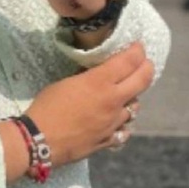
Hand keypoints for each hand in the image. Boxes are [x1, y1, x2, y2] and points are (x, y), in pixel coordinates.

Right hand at [25, 42, 152, 167]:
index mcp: (99, 82)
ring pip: (135, 107)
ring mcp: (113, 122)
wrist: (41, 141)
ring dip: (132, 98)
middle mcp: (112, 100)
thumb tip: (95, 75)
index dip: (138, 51)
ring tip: (126, 94)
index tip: (139, 46)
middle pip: (142, 81)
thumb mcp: (65, 83)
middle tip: (145, 63)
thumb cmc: (47, 107)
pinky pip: (125, 129)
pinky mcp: (109, 139)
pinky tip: (117, 121)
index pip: (129, 61)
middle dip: (147, 68)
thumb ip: (85, 78)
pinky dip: (123, 122)